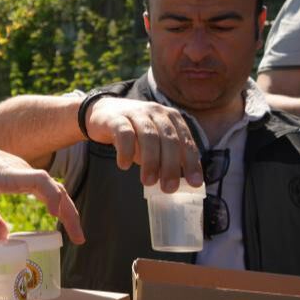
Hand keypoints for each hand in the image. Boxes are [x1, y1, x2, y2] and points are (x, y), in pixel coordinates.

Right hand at [0, 129, 82, 243]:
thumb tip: (3, 238)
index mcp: (17, 179)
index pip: (49, 193)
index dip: (61, 211)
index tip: (68, 233)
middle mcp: (23, 173)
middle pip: (57, 192)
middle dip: (71, 215)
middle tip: (79, 238)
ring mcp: (20, 171)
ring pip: (54, 188)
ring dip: (68, 210)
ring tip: (75, 232)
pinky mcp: (13, 172)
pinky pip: (41, 182)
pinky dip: (52, 196)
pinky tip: (56, 212)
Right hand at [85, 97, 202, 191]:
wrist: (105, 112)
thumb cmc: (135, 132)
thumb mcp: (155, 142)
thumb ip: (166, 157)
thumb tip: (177, 184)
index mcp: (171, 118)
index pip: (185, 141)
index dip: (191, 162)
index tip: (194, 183)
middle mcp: (156, 112)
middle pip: (169, 139)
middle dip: (170, 165)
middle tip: (169, 188)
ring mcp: (136, 113)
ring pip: (149, 136)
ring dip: (150, 161)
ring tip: (148, 182)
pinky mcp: (116, 117)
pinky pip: (124, 134)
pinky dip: (126, 151)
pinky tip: (124, 165)